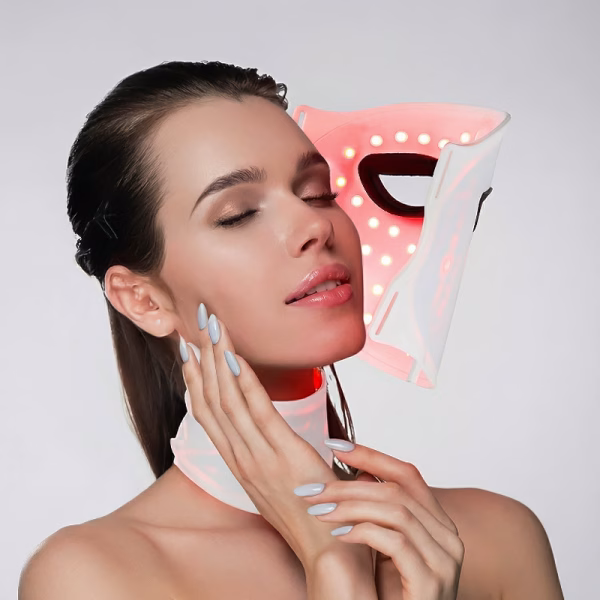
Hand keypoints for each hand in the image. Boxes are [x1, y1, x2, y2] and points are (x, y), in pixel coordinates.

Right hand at [179, 306, 364, 569]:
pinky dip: (242, 381)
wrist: (327, 549)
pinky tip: (232, 355)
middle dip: (202, 356)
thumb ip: (266, 449)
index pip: (207, 412)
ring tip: (210, 325)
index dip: (194, 377)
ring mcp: (258, 457)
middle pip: (211, 398)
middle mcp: (240, 457)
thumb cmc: (307, 511)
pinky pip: (257, 412)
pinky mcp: (283, 456)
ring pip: (227, 400)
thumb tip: (264, 422)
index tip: (189, 348)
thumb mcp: (276, 478)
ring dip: (217, 358)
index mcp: (238, 460)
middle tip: (197, 321)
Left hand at [296, 441, 464, 598]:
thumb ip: (379, 514)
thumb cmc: (388, 598)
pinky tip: (337, 533)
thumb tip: (358, 473)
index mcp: (437, 524)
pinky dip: (362, 531)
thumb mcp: (383, 549)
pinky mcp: (431, 582)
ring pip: (395, 510)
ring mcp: (444, 561)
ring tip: (318, 509)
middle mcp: (448, 537)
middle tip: (313, 488)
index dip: (371, 455)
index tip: (334, 445)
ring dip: (350, 505)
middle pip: (397, 489)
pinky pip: (395, 541)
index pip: (407, 474)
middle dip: (348, 483)